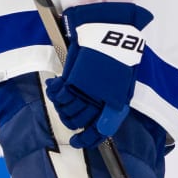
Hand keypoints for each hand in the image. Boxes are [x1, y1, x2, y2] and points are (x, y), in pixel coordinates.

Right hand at [44, 2, 152, 148]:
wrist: (112, 34)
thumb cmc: (119, 59)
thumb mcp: (122, 86)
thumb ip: (111, 105)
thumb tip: (100, 123)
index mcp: (116, 105)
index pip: (99, 131)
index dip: (87, 140)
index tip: (77, 142)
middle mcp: (100, 102)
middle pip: (78, 121)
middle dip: (70, 120)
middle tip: (68, 112)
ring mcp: (85, 91)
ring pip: (67, 110)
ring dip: (62, 105)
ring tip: (63, 95)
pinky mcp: (73, 80)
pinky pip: (59, 96)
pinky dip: (54, 92)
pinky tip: (56, 85)